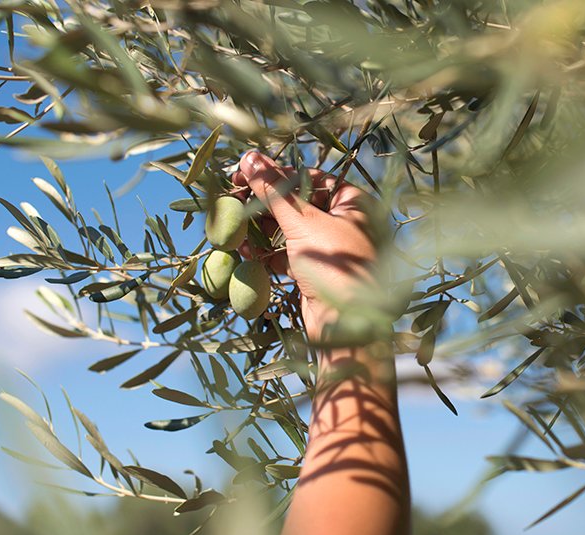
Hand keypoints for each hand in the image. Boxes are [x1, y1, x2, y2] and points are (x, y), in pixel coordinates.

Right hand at [234, 151, 376, 339]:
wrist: (346, 326)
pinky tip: (242, 250)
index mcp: (354, 204)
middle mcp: (345, 223)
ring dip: (260, 227)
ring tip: (232, 223)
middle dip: (263, 202)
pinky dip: (266, 252)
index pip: (309, 178)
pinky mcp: (315, 272)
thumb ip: (274, 191)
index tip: (243, 171)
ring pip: (289, 230)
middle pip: (297, 203)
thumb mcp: (303, 223)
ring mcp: (330, 250)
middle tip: (231, 196)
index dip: (276, 174)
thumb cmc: (335, 266)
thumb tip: (250, 158)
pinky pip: (287, 254)